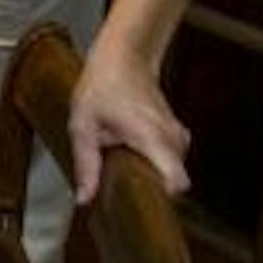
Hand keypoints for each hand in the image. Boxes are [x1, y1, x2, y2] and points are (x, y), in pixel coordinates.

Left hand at [69, 38, 190, 203]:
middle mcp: (174, 140)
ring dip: (148, 174)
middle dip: (148, 189)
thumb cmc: (102, 87)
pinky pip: (170, 161)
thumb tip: (84, 200)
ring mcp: (179, 137)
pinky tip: (130, 155)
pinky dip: (153, 163)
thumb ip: (86, 165)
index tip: (139, 206)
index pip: (176, 183)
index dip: (160, 199)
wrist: (125, 57)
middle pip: (171, 184)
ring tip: (121, 164)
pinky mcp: (178, 136)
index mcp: (153, 138)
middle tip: (120, 186)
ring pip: (170, 173)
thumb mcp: (82, 126)